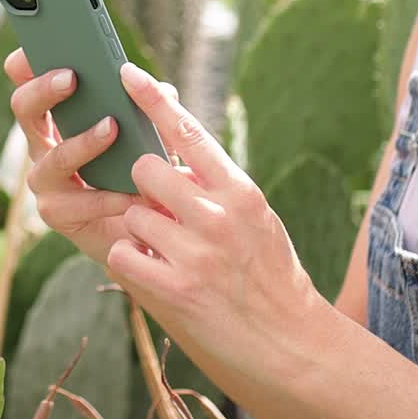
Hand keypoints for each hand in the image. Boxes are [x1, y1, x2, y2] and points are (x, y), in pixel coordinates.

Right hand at [4, 48, 184, 267]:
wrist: (145, 227)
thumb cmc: (142, 168)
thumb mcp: (150, 131)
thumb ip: (152, 108)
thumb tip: (161, 89)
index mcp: (59, 118)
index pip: (30, 83)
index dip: (25, 65)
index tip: (33, 48)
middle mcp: (44, 145)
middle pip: (26, 110)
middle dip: (44, 90)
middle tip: (72, 78)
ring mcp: (47, 181)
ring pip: (52, 158)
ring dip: (82, 142)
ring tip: (111, 128)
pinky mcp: (60, 215)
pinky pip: (79, 203)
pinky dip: (108, 196)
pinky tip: (132, 191)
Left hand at [106, 62, 324, 387]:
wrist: (293, 344)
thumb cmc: (273, 278)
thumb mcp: (257, 220)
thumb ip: (218, 189)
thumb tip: (172, 162)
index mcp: (241, 192)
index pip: (190, 132)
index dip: (154, 100)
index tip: (127, 74)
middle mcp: (219, 216)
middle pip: (146, 169)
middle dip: (144, 187)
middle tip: (163, 212)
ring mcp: (196, 254)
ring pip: (133, 214)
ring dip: (140, 231)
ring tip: (169, 254)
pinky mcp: (174, 290)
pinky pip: (124, 254)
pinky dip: (131, 262)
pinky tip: (156, 274)